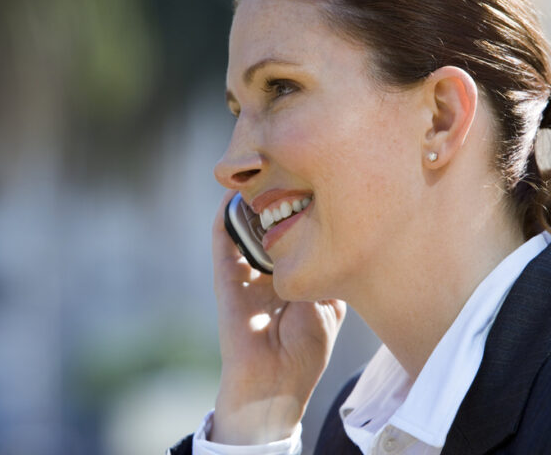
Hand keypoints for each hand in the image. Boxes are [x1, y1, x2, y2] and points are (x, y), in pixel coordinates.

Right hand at [210, 190, 345, 444]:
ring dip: (248, 204)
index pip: (293, 238)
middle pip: (267, 228)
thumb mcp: (328, 309)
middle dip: (276, 200)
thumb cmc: (304, 354)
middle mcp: (267, 273)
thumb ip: (327, 277)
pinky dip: (224, 220)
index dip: (301, 212)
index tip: (316, 184)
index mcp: (290, 279)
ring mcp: (245, 276)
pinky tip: (233, 197)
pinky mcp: (226, 281)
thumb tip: (335, 240)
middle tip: (289, 171)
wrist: (275, 385)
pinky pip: (222, 244)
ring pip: (243, 230)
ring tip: (261, 173)